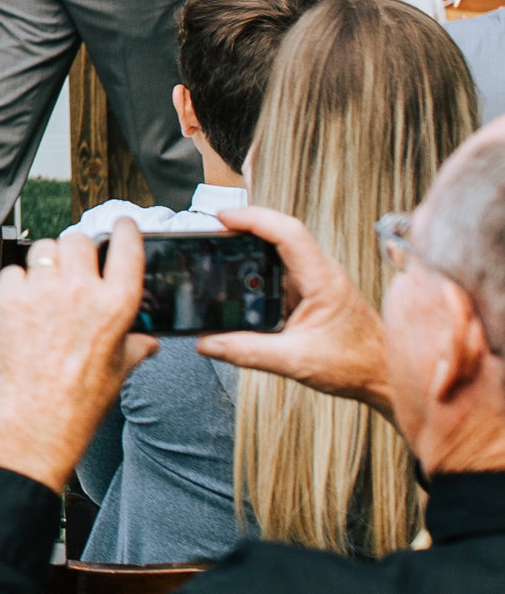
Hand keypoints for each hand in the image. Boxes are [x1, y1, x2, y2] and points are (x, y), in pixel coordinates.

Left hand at [0, 222, 155, 492]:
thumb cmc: (83, 399)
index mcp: (117, 304)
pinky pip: (15, 271)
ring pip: (44, 249)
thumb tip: (149, 340)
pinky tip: (26, 304)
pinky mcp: (10, 299)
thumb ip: (136, 345)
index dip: (125, 229)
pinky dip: (19, 282)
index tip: (122, 226)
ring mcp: (43, 292)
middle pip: (79, 239)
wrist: (39, 422)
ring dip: (47, 262)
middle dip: (78, 251)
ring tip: (48, 287)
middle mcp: (80, 290)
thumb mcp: (121, 370)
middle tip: (76, 269)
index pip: (127, 245)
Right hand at [197, 205, 394, 418]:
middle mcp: (322, 272)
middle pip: (281, 232)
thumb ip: (248, 352)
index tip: (223, 217)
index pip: (288, 232)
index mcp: (323, 280)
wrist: (385, 375)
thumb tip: (208, 343)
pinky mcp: (314, 291)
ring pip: (282, 248)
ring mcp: (319, 280)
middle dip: (246, 225)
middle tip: (212, 231)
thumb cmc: (355, 366)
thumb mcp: (295, 362)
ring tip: (219, 247)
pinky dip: (259, 265)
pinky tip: (241, 276)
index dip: (253, 219)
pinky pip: (283, 267)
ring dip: (252, 243)